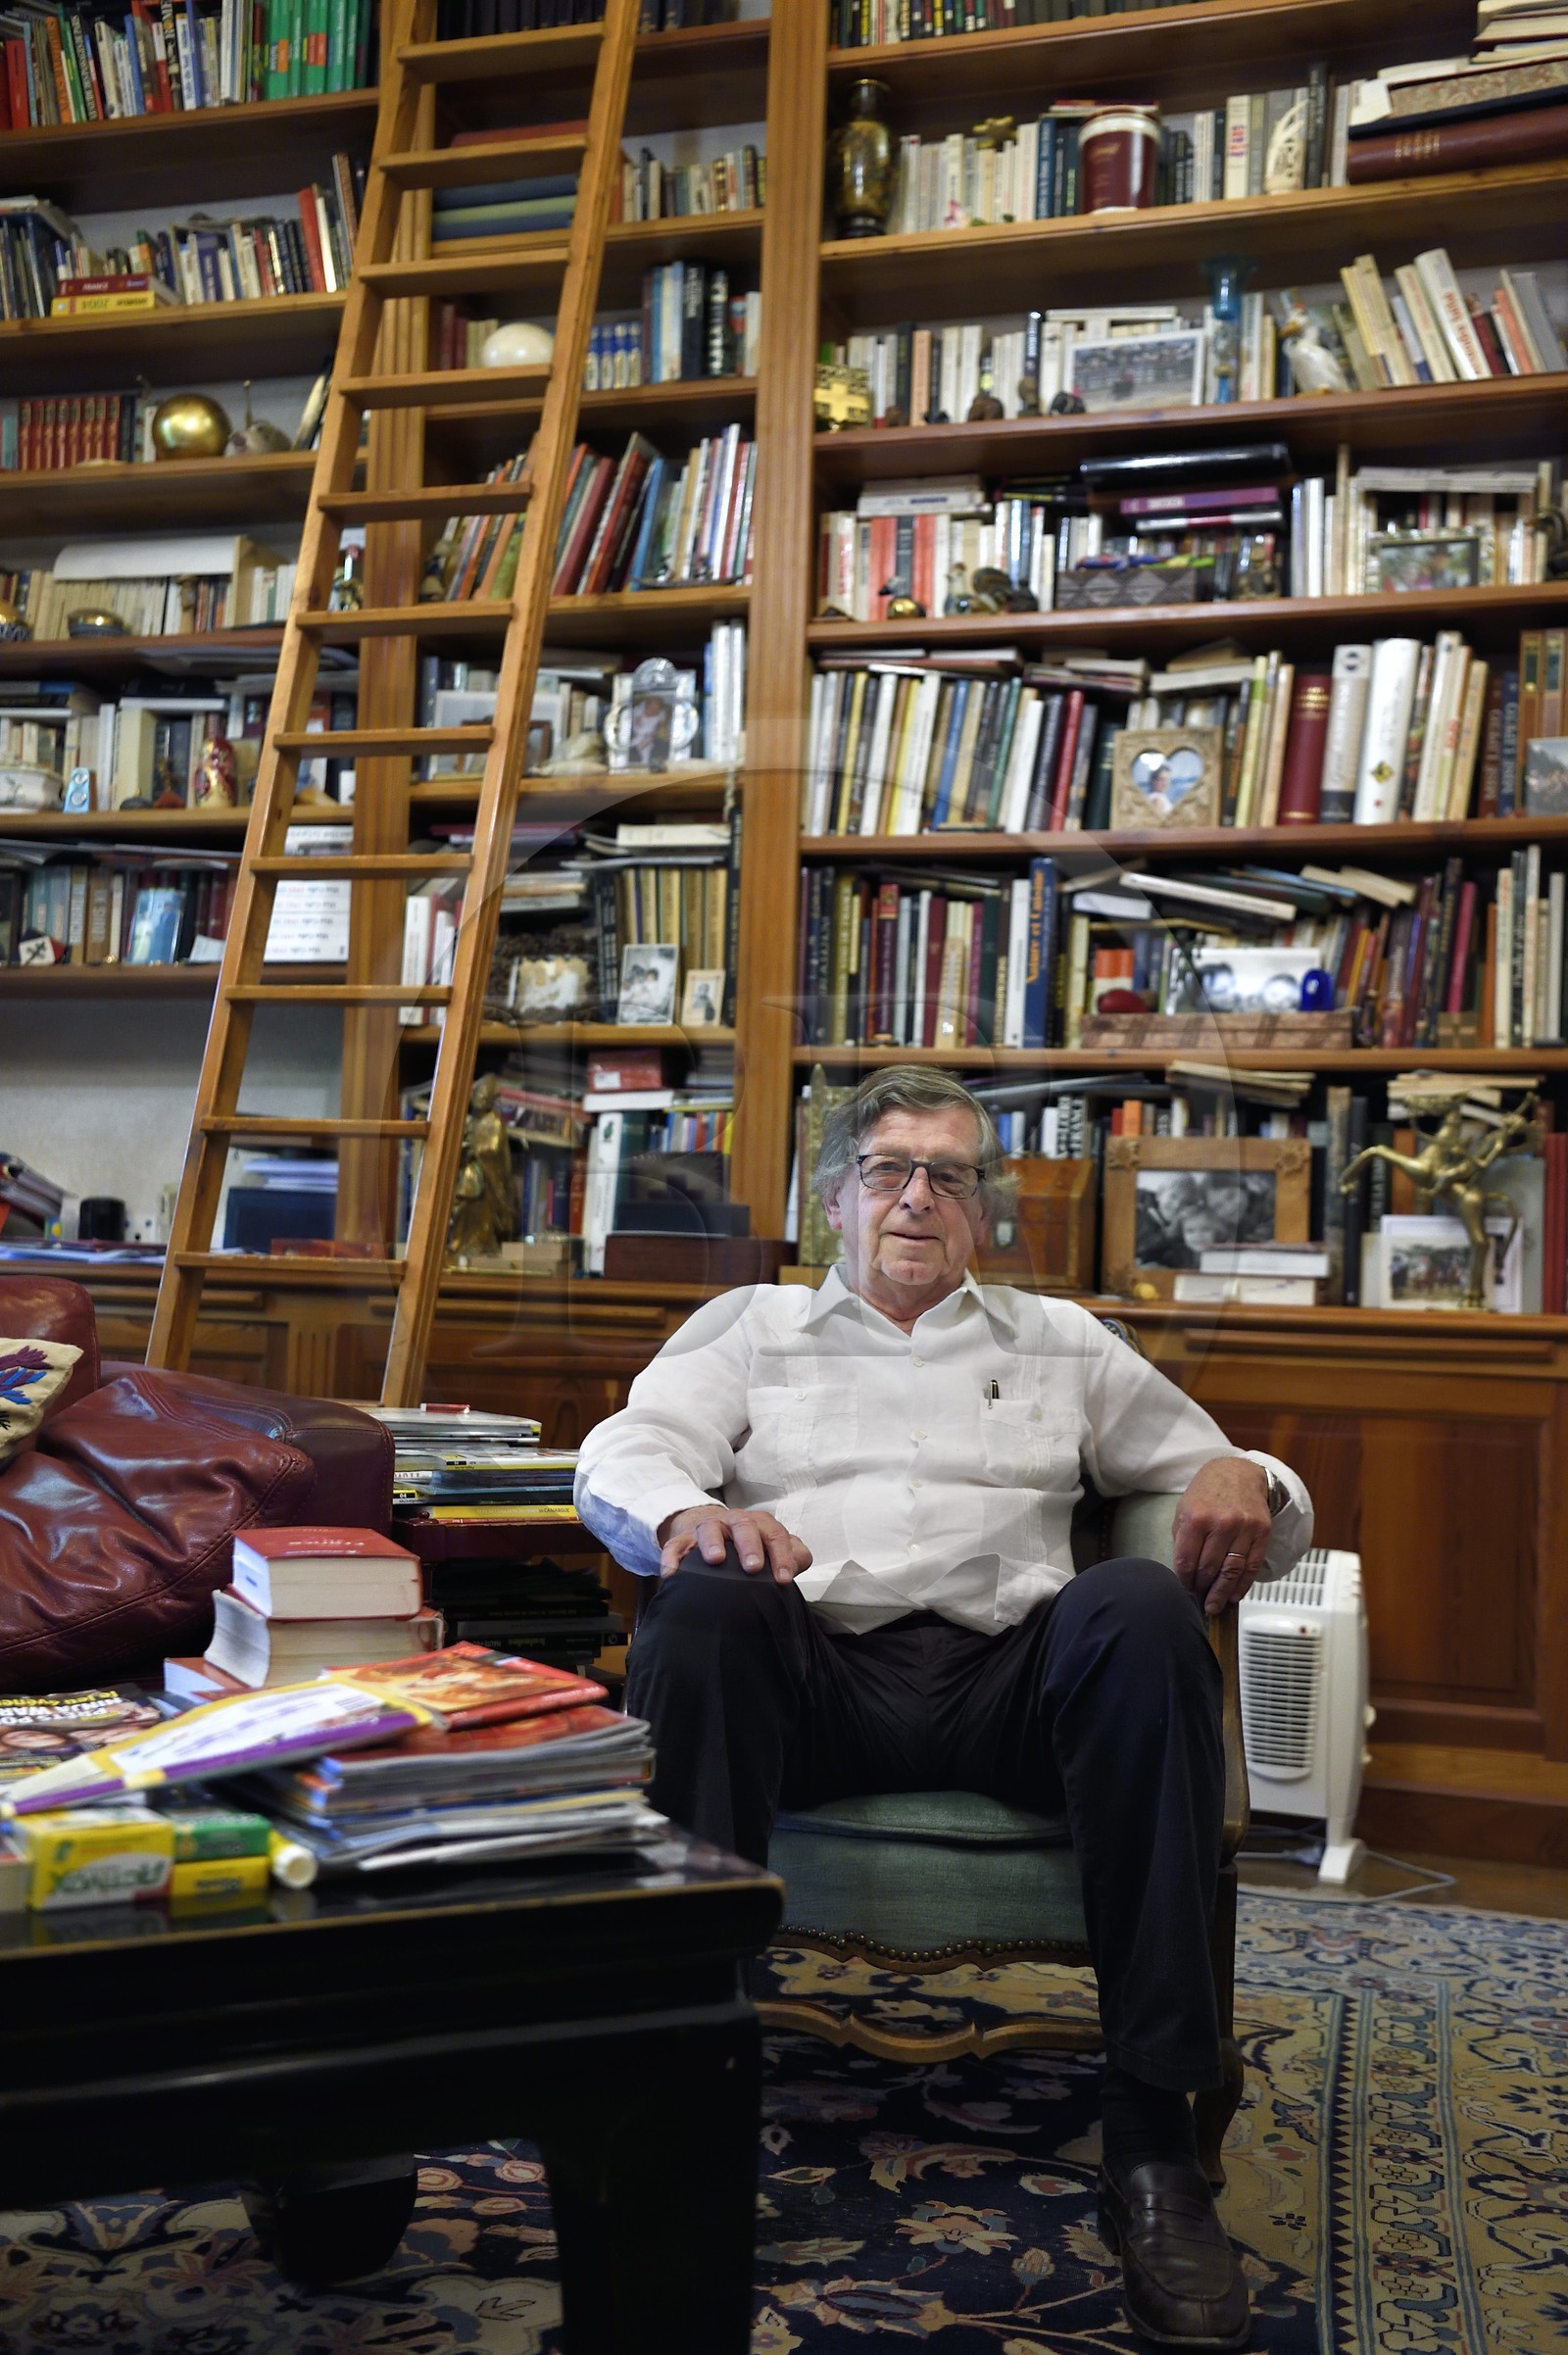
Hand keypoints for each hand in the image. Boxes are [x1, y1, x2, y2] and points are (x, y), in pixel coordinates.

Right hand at [657, 1504, 812, 1583]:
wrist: (710, 1530)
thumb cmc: (747, 1545)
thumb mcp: (770, 1546)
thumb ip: (792, 1554)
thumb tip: (799, 1561)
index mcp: (759, 1524)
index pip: (775, 1535)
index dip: (782, 1556)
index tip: (783, 1579)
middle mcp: (734, 1522)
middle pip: (744, 1526)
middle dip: (749, 1545)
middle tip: (753, 1567)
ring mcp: (707, 1528)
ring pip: (709, 1529)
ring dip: (713, 1542)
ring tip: (715, 1559)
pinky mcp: (683, 1539)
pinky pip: (675, 1546)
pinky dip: (673, 1558)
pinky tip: (672, 1573)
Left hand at [1171, 1458, 1272, 1615]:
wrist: (1238, 1472)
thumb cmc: (1207, 1492)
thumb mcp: (1185, 1509)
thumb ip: (1183, 1539)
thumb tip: (1184, 1572)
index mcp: (1196, 1517)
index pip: (1187, 1560)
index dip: (1185, 1580)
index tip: (1185, 1589)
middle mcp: (1221, 1523)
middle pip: (1209, 1569)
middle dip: (1202, 1589)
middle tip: (1200, 1601)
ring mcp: (1244, 1528)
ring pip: (1232, 1571)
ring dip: (1222, 1593)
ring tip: (1215, 1606)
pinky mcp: (1262, 1532)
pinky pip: (1252, 1566)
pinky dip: (1243, 1585)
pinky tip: (1235, 1595)